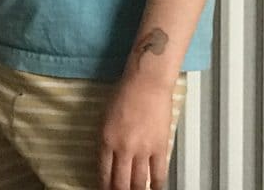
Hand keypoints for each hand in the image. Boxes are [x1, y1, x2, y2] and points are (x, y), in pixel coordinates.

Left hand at [98, 74, 175, 188]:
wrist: (146, 83)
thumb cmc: (123, 94)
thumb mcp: (105, 117)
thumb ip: (106, 140)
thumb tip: (109, 159)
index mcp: (106, 139)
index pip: (103, 172)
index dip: (103, 186)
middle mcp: (123, 148)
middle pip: (120, 182)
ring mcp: (143, 150)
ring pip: (139, 182)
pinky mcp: (160, 148)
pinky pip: (159, 174)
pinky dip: (157, 186)